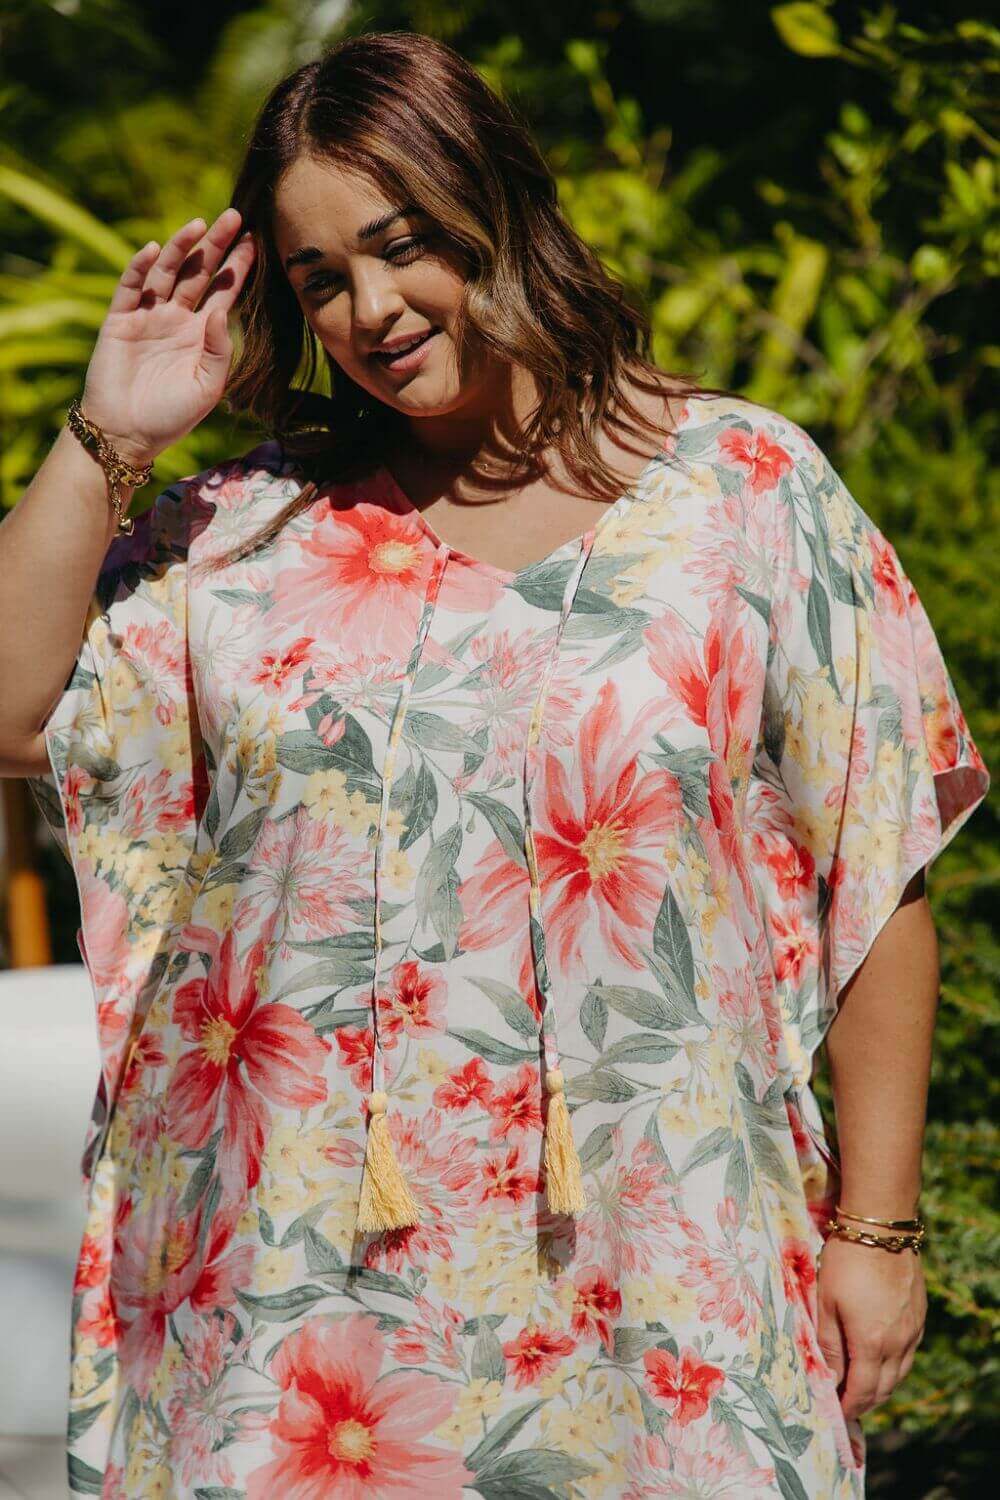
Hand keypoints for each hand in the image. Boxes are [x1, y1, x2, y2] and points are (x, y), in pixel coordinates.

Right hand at [78, 207, 256, 467]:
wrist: (128, 434)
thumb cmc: (172, 416)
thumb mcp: (208, 387)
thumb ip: (219, 350)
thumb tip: (222, 311)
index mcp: (201, 333)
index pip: (223, 292)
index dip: (238, 267)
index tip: (256, 241)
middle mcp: (176, 318)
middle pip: (199, 273)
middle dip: (216, 245)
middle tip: (235, 216)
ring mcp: (147, 316)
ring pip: (167, 273)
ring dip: (182, 248)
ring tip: (199, 224)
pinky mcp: (120, 320)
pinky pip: (131, 287)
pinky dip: (141, 267)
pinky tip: (157, 250)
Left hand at [815, 1235, 926, 1418]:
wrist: (882, 1228)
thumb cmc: (846, 1262)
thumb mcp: (826, 1302)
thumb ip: (828, 1344)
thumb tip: (829, 1379)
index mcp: (871, 1343)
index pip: (862, 1391)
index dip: (848, 1407)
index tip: (836, 1413)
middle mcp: (898, 1343)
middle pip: (884, 1388)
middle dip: (865, 1401)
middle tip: (846, 1404)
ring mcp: (912, 1330)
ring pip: (899, 1373)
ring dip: (881, 1386)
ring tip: (862, 1387)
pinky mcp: (919, 1316)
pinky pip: (908, 1353)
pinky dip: (894, 1366)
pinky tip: (881, 1359)